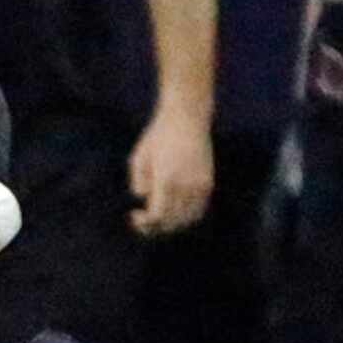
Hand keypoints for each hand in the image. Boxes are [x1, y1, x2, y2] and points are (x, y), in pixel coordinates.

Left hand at [127, 105, 213, 238]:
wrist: (187, 117)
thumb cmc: (158, 135)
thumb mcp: (138, 157)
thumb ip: (138, 182)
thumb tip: (144, 199)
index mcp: (166, 179)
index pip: (157, 216)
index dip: (144, 222)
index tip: (134, 214)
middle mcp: (185, 186)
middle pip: (171, 221)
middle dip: (155, 226)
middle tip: (144, 221)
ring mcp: (199, 185)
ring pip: (186, 219)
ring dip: (171, 223)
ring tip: (159, 218)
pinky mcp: (208, 183)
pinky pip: (198, 210)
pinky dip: (186, 216)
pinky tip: (175, 211)